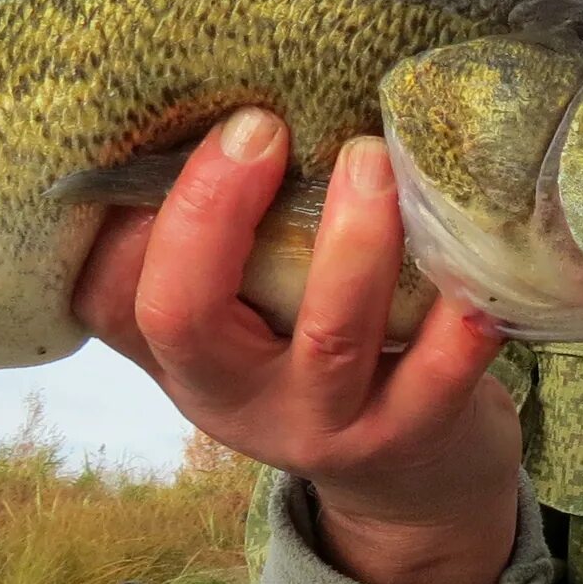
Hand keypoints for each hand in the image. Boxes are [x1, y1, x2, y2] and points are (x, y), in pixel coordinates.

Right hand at [73, 107, 523, 583]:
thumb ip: (220, 244)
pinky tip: (472, 261)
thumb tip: (206, 101)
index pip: (111, 295)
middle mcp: (234, 400)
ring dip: (351, 244)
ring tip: (373, 160)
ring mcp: (324, 424)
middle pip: (187, 317)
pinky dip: (461, 318)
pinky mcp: (411, 435)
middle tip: (262, 126)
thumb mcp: (243, 321)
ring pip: (328, 336)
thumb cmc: (314, 357)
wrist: (407, 481)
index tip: (200, 130)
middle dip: (213, 214)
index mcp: (182, 359)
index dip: (131, 218)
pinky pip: (440, 377)